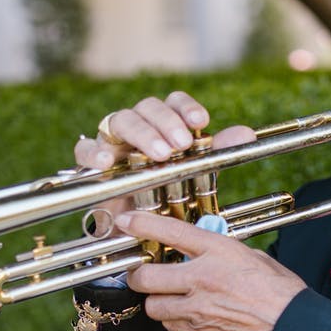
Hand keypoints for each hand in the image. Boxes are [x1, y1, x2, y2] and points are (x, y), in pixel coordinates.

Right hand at [72, 91, 255, 232]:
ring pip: (119, 121)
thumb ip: (217, 152)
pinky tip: (107, 162)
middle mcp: (138, 127)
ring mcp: (113, 142)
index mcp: (164, 124)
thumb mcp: (198, 174)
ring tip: (159, 154)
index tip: (201, 122)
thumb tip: (245, 133)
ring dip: (141, 134)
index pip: (173, 102)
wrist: (139, 228)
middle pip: (147, 107)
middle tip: (182, 144)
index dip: (186, 107)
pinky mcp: (91, 164)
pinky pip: (85, 151)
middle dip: (166, 122)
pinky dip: (93, 153)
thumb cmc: (168, 192)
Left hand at [114, 211, 306, 330]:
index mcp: (218, 251)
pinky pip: (170, 326)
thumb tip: (208, 250)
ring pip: (153, 305)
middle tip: (143, 273)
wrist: (291, 330)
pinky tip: (186, 316)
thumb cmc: (281, 293)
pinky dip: (172, 321)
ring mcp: (197, 307)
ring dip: (156, 301)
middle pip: (146, 276)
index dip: (141, 224)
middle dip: (138, 276)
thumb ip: (225, 252)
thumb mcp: (254, 258)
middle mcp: (202, 277)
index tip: (126, 222)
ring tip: (169, 298)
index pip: (170, 232)